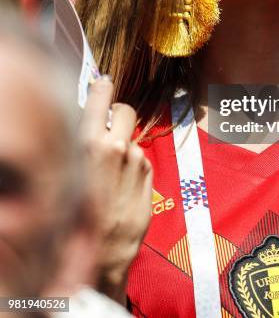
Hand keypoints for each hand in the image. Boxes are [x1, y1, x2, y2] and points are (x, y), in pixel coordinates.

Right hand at [81, 76, 151, 303]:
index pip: (101, 95)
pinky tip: (121, 184)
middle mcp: (116, 146)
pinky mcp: (149, 173)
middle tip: (109, 125)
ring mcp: (136, 159)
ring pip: (131, 136)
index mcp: (89, 142)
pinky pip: (140, 157)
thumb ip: (83, 145)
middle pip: (124, 109)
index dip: (103, 88)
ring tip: (110, 170)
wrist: (103, 253)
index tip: (103, 84)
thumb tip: (90, 123)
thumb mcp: (70, 172)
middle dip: (118, 113)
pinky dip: (133, 163)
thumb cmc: (78, 214)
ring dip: (124, 143)